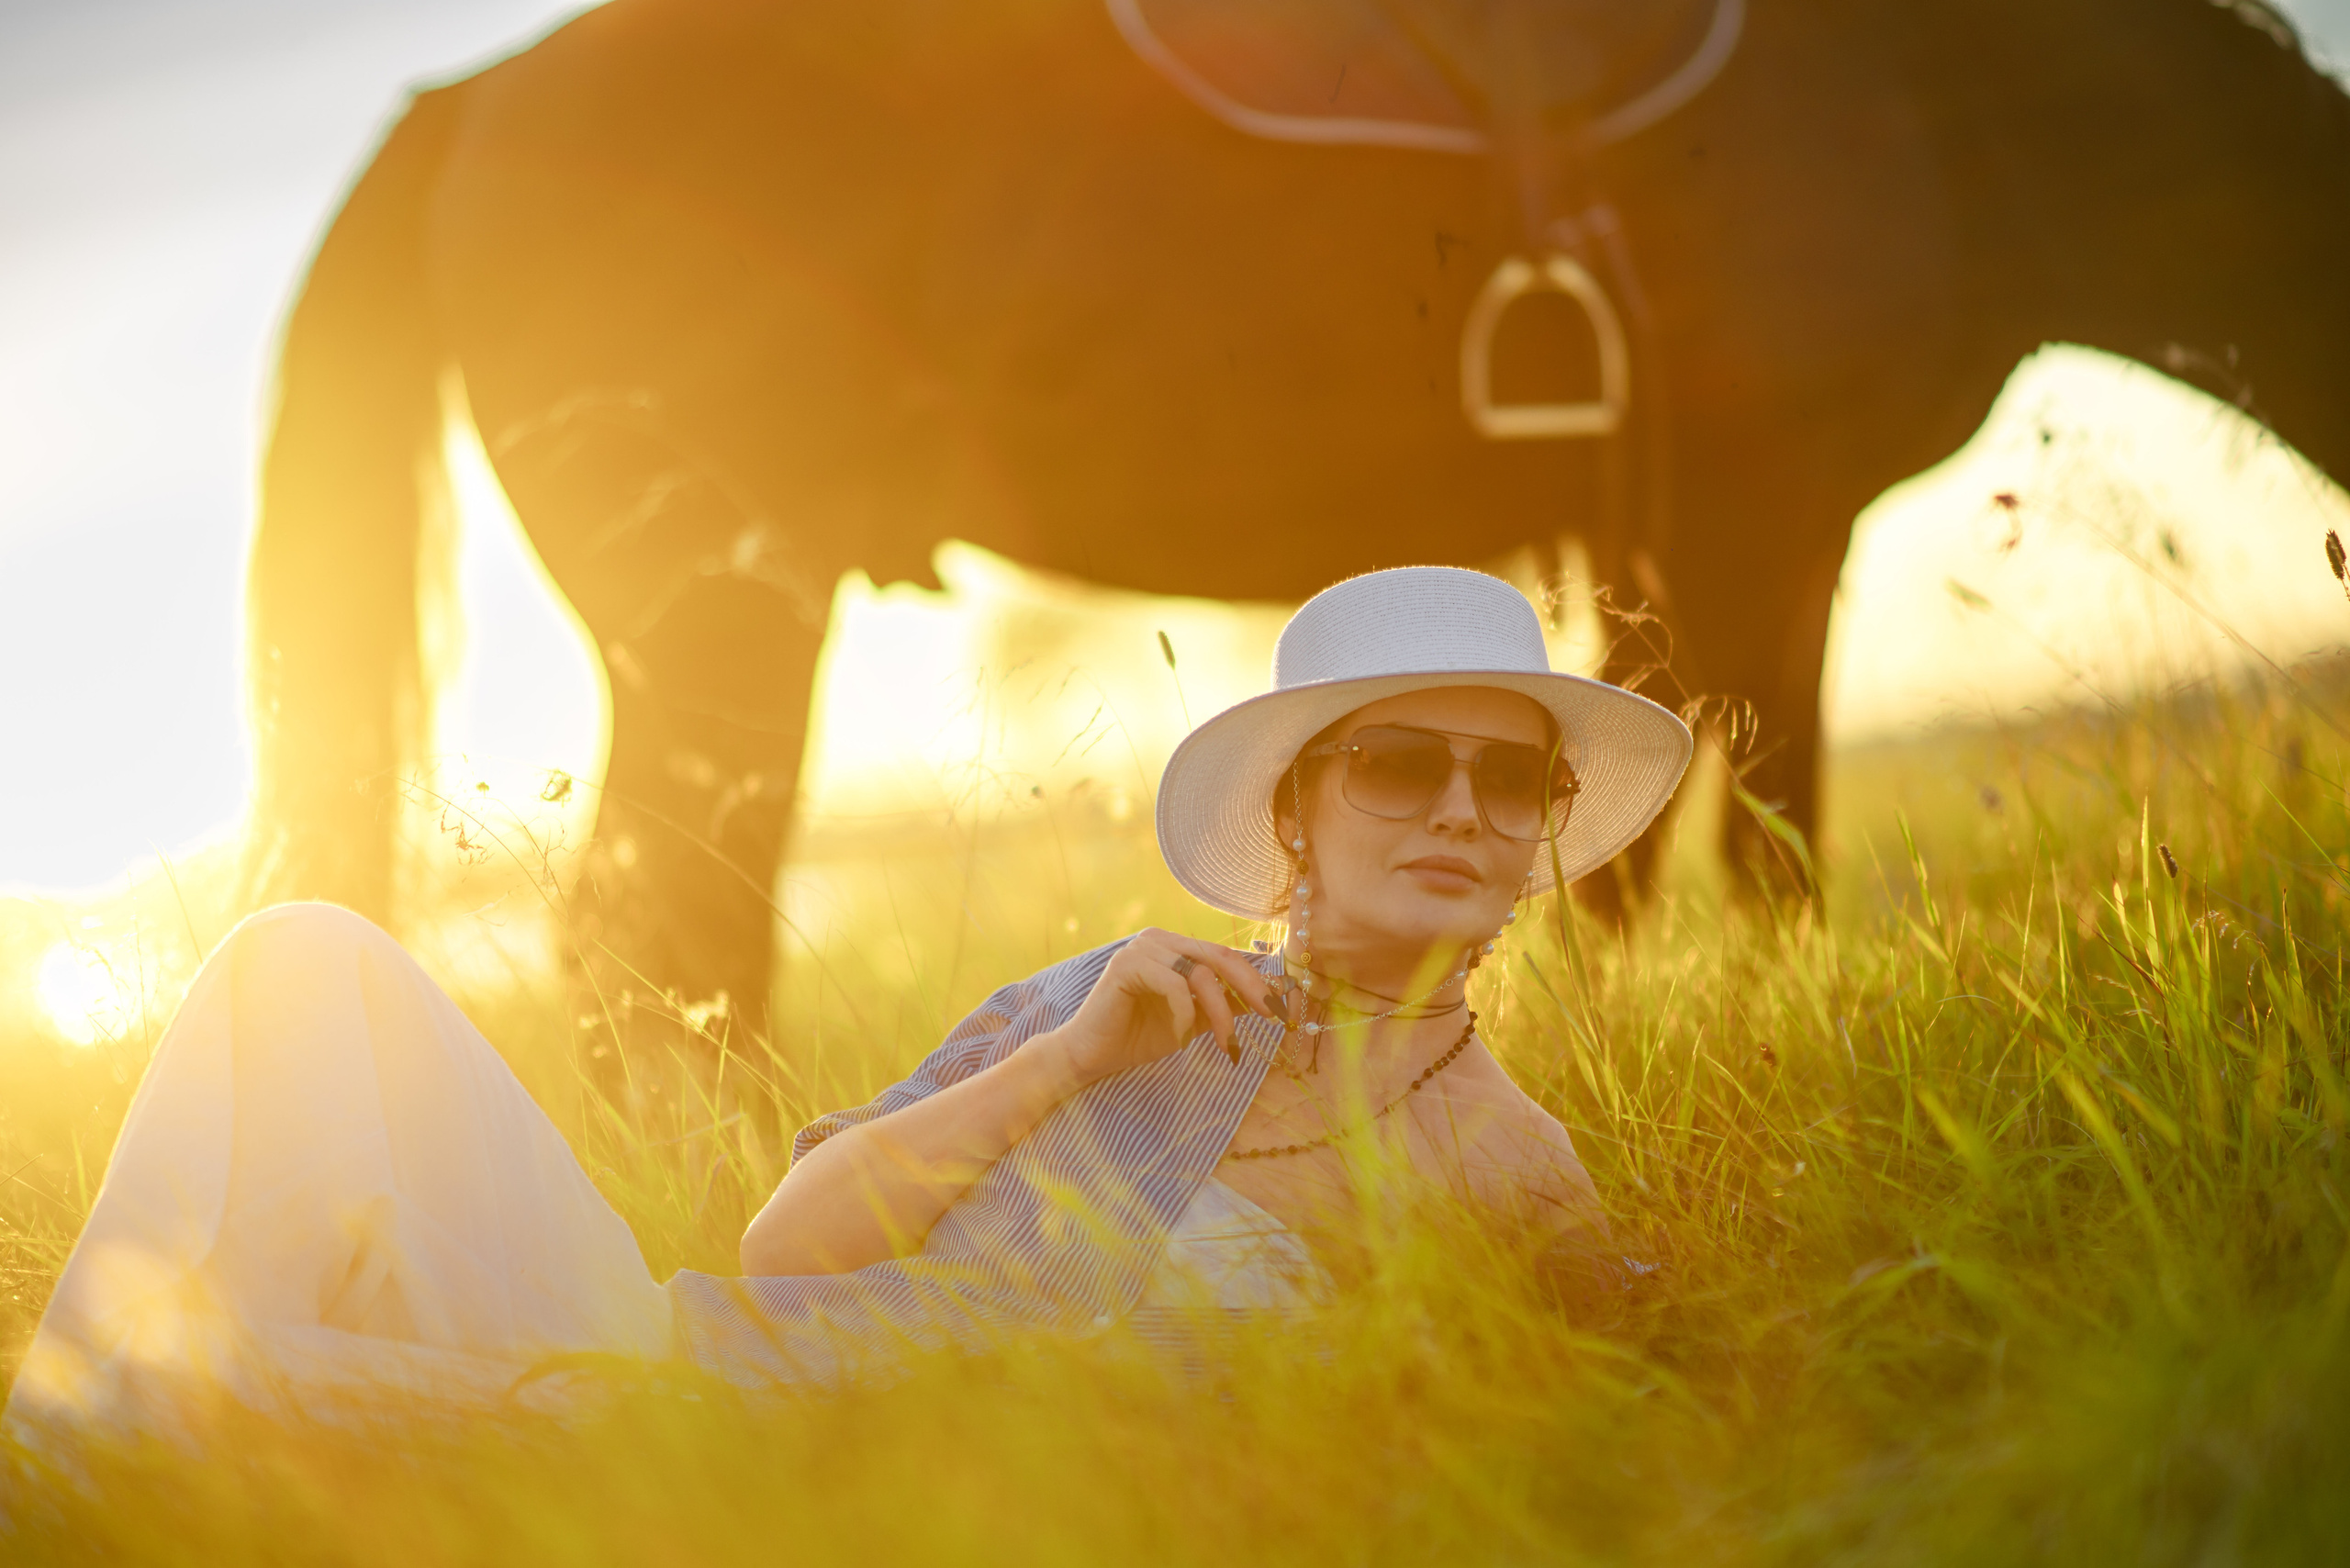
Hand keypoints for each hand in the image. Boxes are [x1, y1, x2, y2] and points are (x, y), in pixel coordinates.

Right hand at [1047, 929, 1293, 1083]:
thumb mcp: (1192, 1022)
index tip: (1282, 1007)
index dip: (1257, 979)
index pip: (1225, 956)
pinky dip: (1185, 1015)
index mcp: (1175, 948)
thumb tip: (1268, 1001)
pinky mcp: (1127, 965)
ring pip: (1200, 974)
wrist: (1090, 1055)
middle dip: (1251, 988)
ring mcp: (1142, 948)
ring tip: (1225, 1045)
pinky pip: (1173, 985)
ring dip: (1220, 1013)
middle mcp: (1160, 940)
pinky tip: (1181, 1039)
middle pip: (1220, 957)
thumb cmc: (1138, 1037)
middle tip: (1272, 1016)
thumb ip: (1222, 1006)